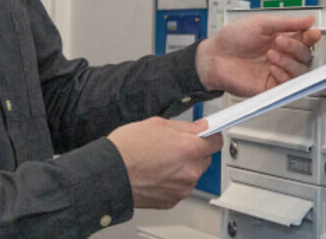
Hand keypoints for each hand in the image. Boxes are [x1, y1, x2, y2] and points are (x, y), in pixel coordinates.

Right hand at [107, 118, 222, 208]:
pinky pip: (180, 187)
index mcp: (189, 149)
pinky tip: (157, 171)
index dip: (210, 135)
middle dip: (194, 150)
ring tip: (161, 159)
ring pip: (193, 173)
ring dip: (184, 166)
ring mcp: (182, 188)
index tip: (207, 133)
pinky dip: (173, 180)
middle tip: (175, 144)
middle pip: (206, 158)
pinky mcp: (172, 201)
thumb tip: (200, 127)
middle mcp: (189, 171)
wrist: (109, 174)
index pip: (216, 141)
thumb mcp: (157, 124)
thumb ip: (185, 127)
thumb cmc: (127, 149)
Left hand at [195, 14, 321, 95]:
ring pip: (300, 71)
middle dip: (296, 48)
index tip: (313, 33)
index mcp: (280, 39)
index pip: (304, 39)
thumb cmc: (232, 39)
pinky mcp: (270, 86)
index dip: (311, 37)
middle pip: (305, 56)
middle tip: (281, 42)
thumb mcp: (261, 23)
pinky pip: (288, 85)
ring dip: (289, 62)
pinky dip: (283, 75)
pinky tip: (272, 67)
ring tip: (272, 54)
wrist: (214, 57)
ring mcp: (276, 71)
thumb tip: (308, 19)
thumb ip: (286, 23)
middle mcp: (281, 55)